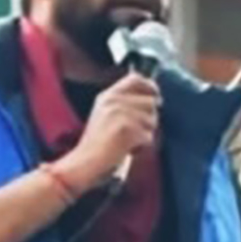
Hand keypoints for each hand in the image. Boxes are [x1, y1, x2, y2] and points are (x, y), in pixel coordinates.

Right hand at [56, 73, 159, 191]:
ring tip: (127, 141)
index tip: (155, 95)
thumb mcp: (105, 115)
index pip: (135, 79)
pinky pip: (149, 136)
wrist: (84, 162)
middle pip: (150, 101)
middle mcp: (113, 100)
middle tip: (132, 131)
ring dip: (145, 134)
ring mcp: (120, 114)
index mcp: (107, 95)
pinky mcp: (127, 129)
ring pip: (152, 120)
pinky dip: (141, 146)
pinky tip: (126, 149)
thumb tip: (154, 98)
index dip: (150, 86)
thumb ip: (124, 103)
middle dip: (148, 118)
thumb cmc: (97, 144)